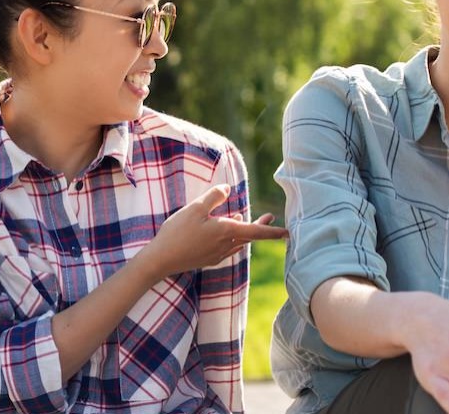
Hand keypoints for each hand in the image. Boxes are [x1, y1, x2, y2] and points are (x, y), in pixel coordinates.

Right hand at [133, 184, 286, 277]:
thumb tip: (228, 188)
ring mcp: (217, 255)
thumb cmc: (177, 232)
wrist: (161, 260)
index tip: (288, 233)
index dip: (273, 231)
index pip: (256, 232)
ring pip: (239, 242)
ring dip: (245, 231)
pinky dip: (233, 238)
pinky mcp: (209, 259)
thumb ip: (214, 196)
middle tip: (270, 217)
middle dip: (261, 227)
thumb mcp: (195, 208)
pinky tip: (226, 232)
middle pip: (250, 237)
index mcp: (226, 232)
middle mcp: (226, 245)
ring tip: (245, 219)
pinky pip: (228, 248)